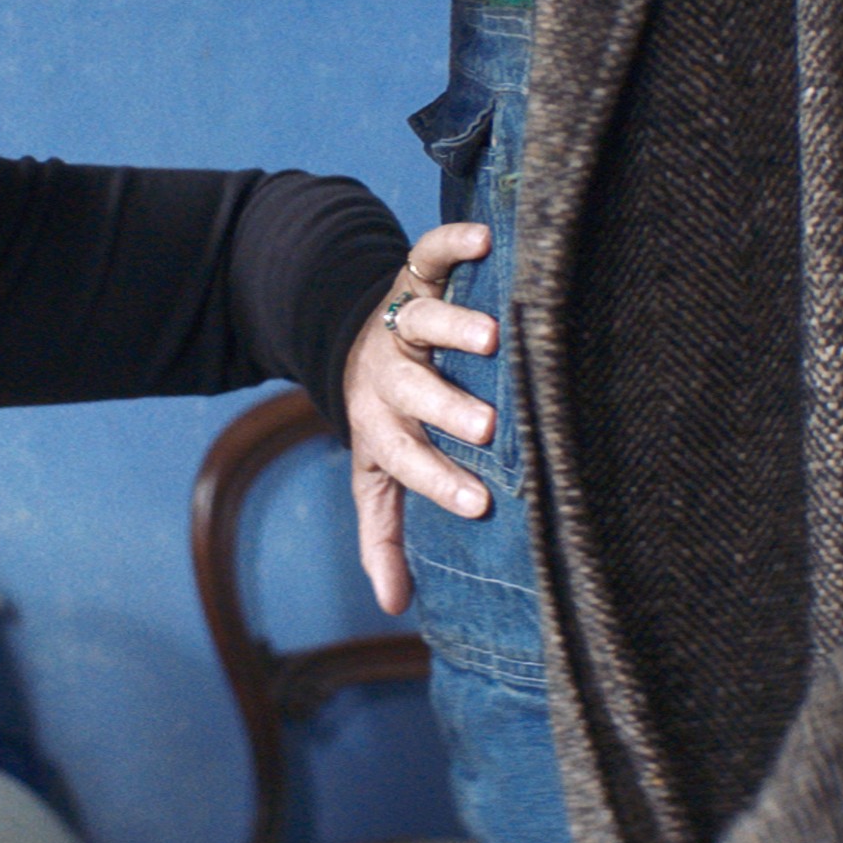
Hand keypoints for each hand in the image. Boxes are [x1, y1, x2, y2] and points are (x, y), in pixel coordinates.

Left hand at [344, 221, 500, 614]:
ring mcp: (401, 321)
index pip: (406, 458)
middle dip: (446, 407)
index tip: (479, 505)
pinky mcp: (414, 276)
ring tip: (494, 336)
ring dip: (453, 327)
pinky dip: (452, 242)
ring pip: (421, 322)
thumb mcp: (374, 478)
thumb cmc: (383, 420)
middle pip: (412, 390)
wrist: (348, 342)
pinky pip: (429, 254)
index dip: (437, 481)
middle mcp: (389, 373)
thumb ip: (382, 536)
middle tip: (486, 425)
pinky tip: (486, 237)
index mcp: (381, 424)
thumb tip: (392, 604)